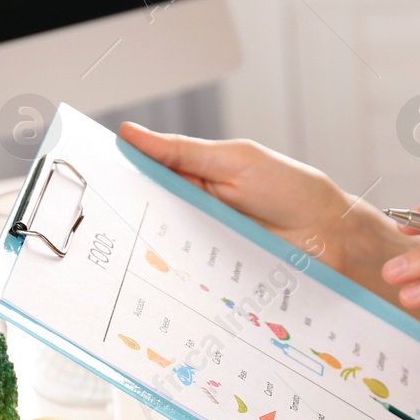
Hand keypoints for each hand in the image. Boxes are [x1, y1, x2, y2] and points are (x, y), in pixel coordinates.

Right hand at [120, 122, 360, 274]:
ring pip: (163, 254)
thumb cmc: (290, 188)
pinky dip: (176, 283)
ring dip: (148, 258)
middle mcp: (193, 215)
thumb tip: (131, 133)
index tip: (87, 183)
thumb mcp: (235, 161)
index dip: (116, 181)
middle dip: (123, 225)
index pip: (143, 179)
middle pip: (146, 221)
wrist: (331, 235)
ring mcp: (203, 248)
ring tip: (122, 261)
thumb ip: (182, 152)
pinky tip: (161, 285)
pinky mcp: (215, 278)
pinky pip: (188, 281)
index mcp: (192, 179)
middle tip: (99, 229)